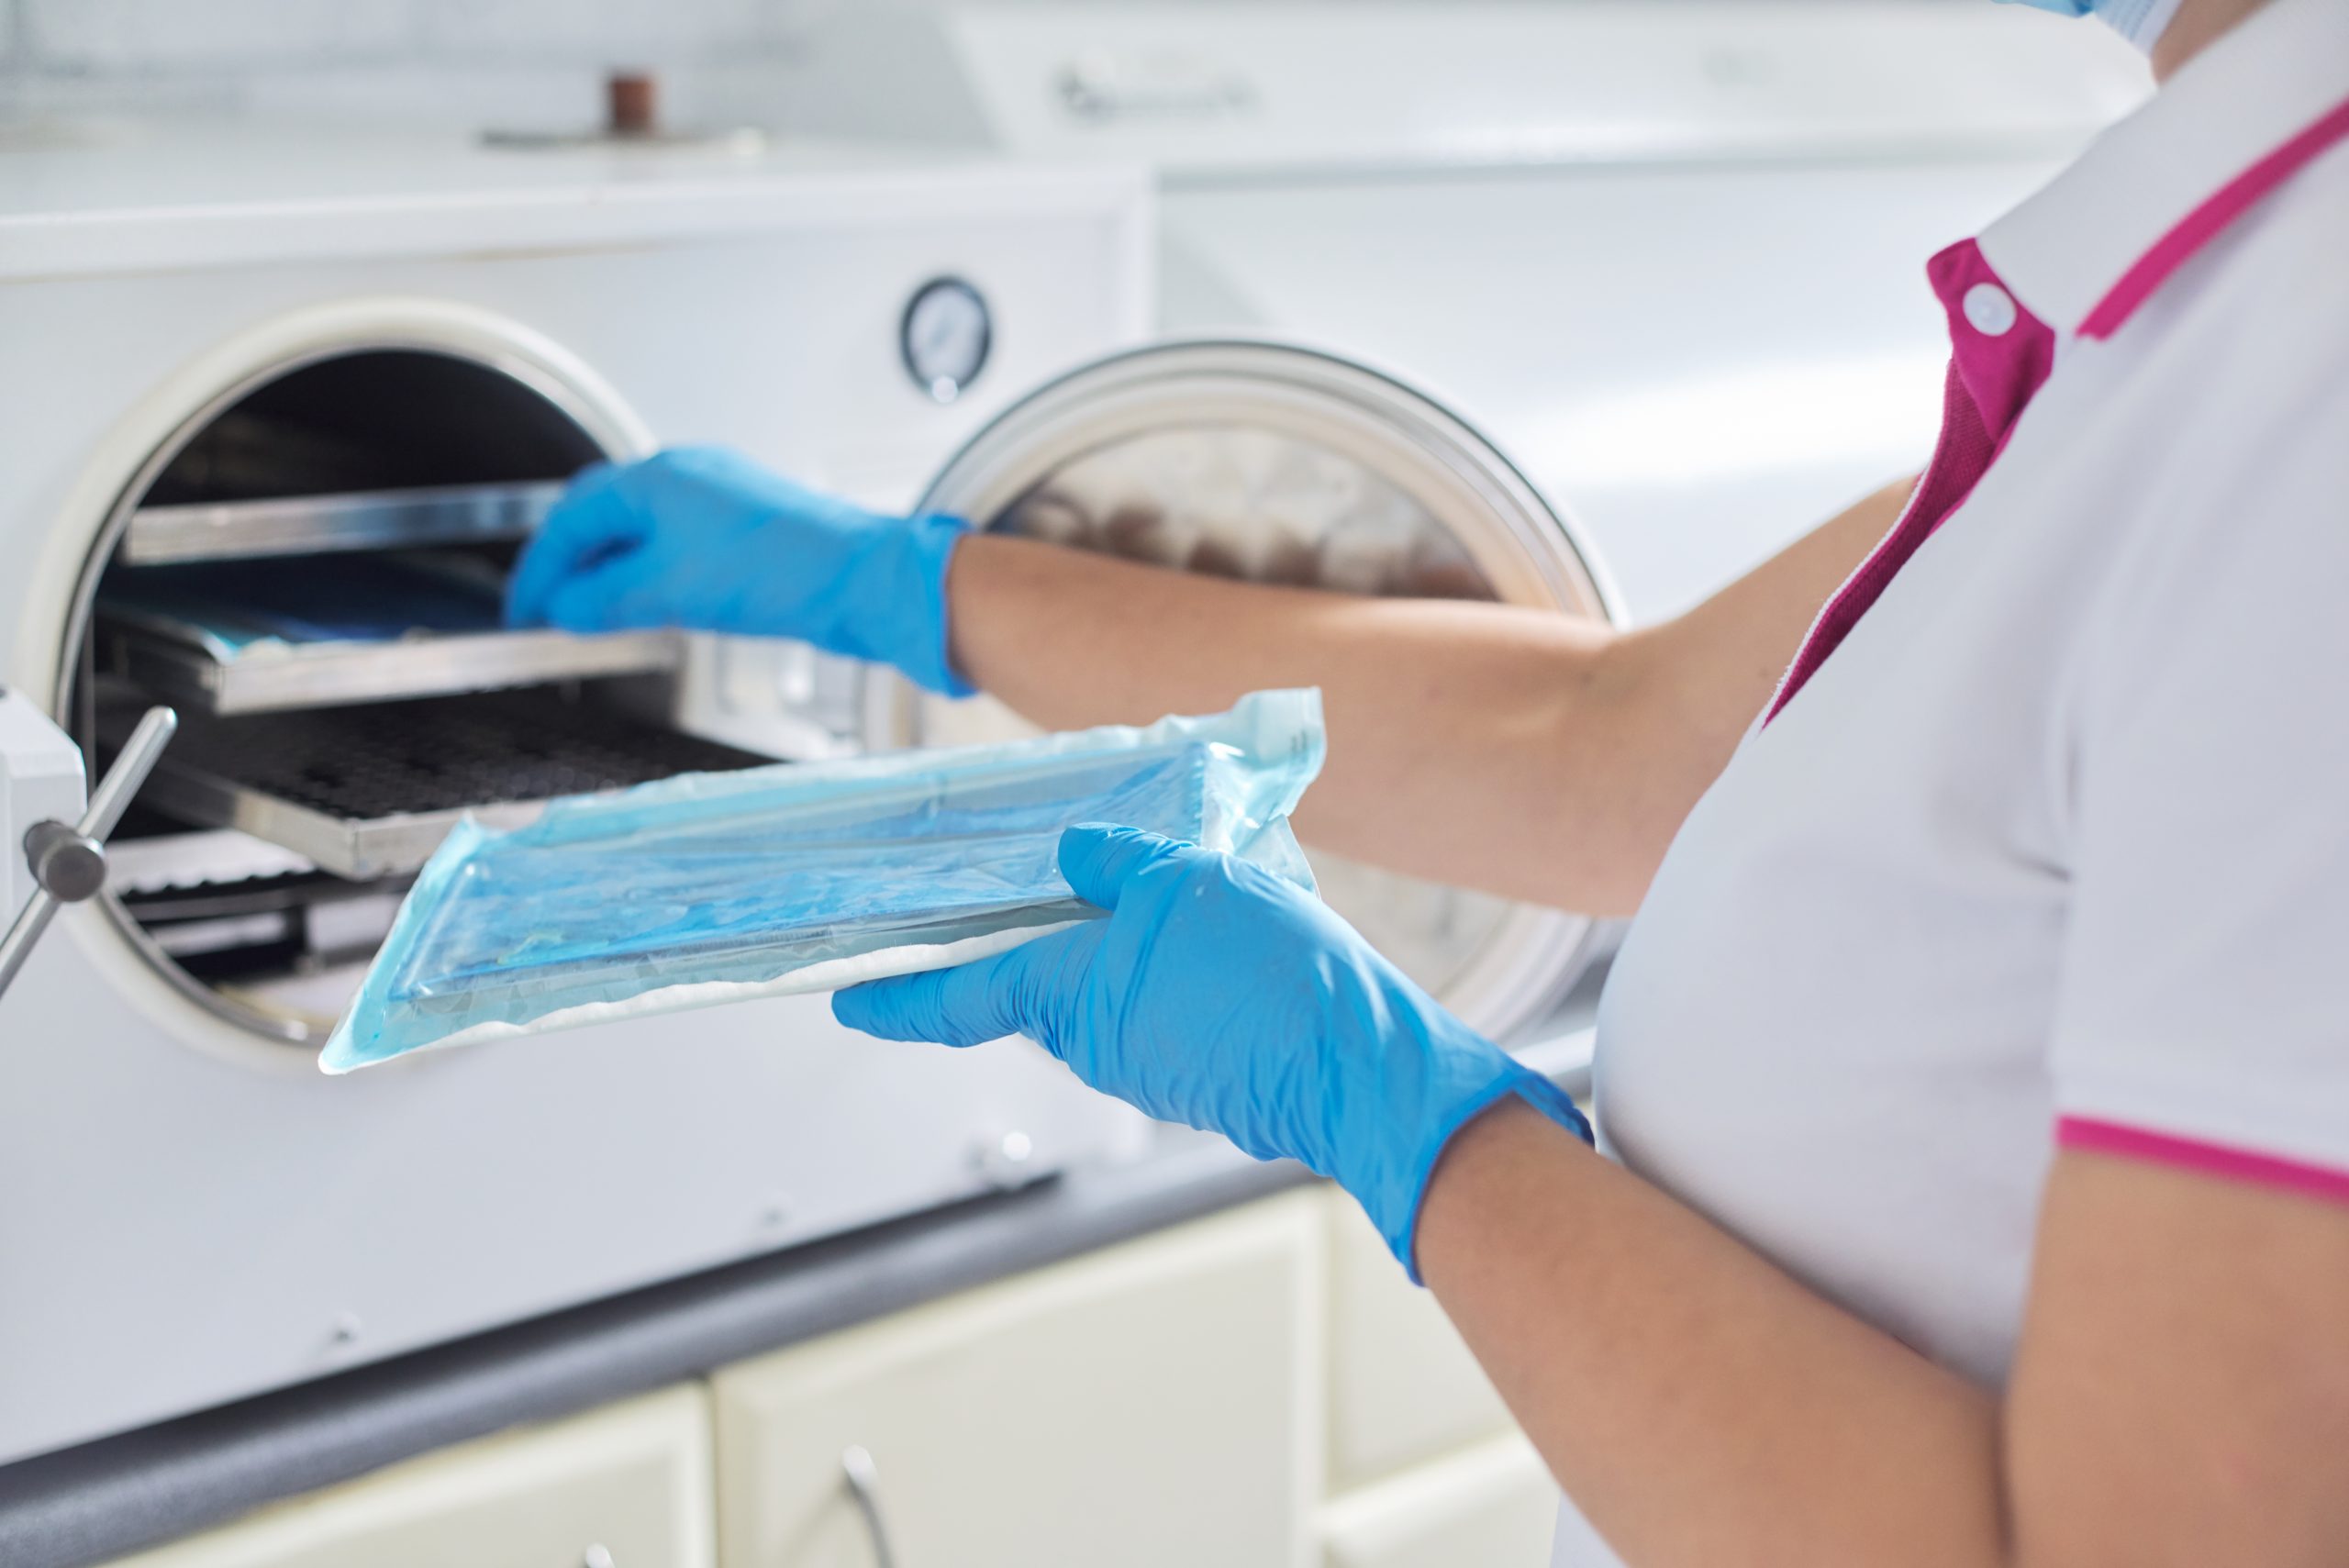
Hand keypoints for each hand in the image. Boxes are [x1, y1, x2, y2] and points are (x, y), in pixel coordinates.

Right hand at [504, 446, 972, 695]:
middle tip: (546, 611)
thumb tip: (566, 609)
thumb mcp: (671, 591)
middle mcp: (687, 478)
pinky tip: (648, 604)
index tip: (522, 611)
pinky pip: (676, 546)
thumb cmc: (786, 570)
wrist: (866, 580)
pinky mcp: (746, 532)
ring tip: (590, 615)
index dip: (539, 569)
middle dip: (568, 564)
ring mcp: (719, 502)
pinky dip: (647, 574)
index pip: (571, 519)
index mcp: (659, 478)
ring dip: (607, 571)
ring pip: (640, 532)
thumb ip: (606, 599)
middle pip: (601, 516)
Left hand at [835, 824, 1590, 1275]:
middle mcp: (1096, 1044)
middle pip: (1039, 987)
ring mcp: (1150, 1070)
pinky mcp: (1203, 1079)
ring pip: (1110, 996)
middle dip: (1039, 939)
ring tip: (1174, 896)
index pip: (957, 996)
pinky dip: (1172, 976)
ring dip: (1121, 950)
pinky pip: (1164, 1015)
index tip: (847, 997)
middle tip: (1054, 886)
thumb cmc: (1268, 976)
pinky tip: (1223, 938)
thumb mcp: (1187, 882)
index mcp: (1068, 994)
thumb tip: (1078, 856)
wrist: (1361, 1068)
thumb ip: (1123, 864)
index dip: (895, 996)